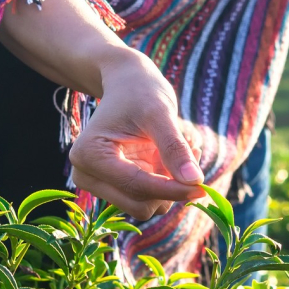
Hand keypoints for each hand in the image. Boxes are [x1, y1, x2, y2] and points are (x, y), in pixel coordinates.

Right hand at [0, 0, 205, 219]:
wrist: (125, 82)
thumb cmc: (140, 90)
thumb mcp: (160, 112)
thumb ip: (175, 148)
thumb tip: (195, 182)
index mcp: (89, 155)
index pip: (136, 187)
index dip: (172, 190)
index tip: (202, 187)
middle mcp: (86, 175)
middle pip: (140, 205)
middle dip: (169, 185)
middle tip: (189, 152)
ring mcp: (99, 185)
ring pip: (146, 206)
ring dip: (170, 184)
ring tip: (178, 148)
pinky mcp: (113, 188)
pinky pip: (148, 199)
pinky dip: (165, 183)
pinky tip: (167, 156)